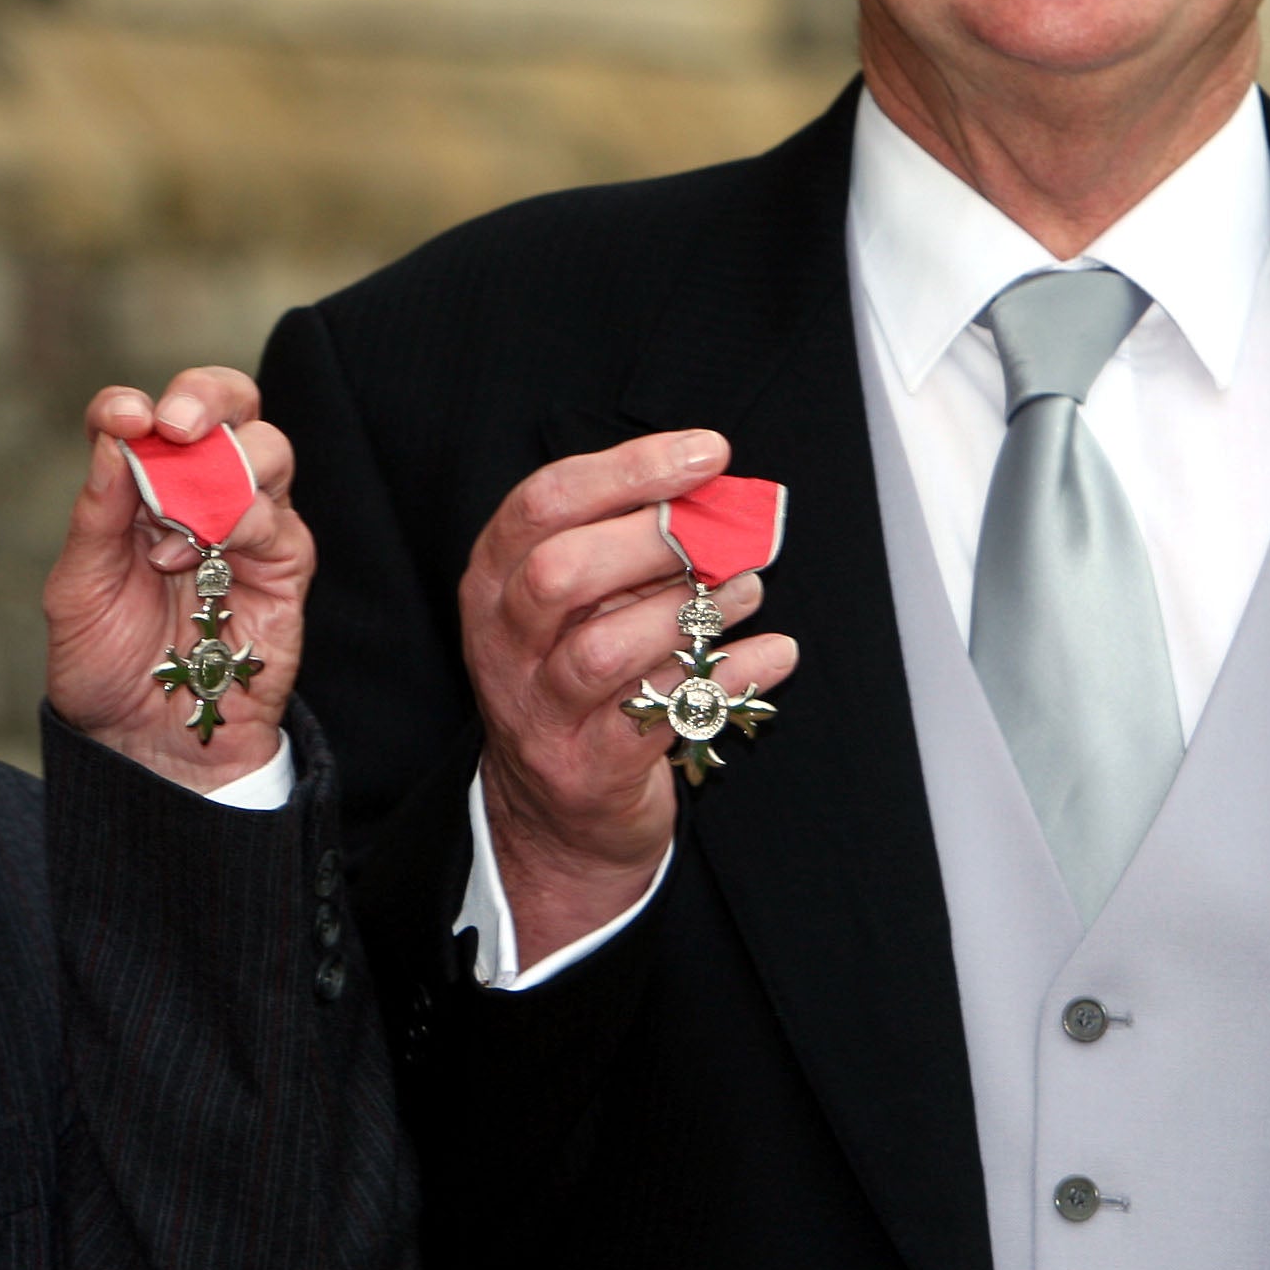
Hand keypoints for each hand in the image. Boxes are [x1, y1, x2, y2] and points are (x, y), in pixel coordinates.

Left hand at [44, 368, 307, 792]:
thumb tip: (115, 435)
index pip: (149, 414)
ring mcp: (250, 525)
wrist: (147, 742)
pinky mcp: (285, 566)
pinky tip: (199, 559)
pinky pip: (279, 517)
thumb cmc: (109, 664)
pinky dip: (239, 521)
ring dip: (218, 472)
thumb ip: (97, 511)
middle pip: (231, 402)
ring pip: (267, 447)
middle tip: (174, 425)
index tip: (121, 418)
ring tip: (175, 528)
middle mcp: (202, 492)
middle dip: (205, 396)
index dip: (133, 404)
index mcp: (144, 485)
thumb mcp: (77, 586)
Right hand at [462, 432, 796, 962]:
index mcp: (495, 581)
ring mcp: (538, 711)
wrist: (557, 816)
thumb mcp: (583, 606)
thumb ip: (630, 550)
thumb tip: (718, 497)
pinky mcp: (587, 768)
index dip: (629, 469)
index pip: (544, 503)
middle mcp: (503, 643)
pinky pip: (657, 716)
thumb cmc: (581, 684)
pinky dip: (726, 676)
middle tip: (720, 532)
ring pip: (604, 649)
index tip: (705, 454)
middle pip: (559, 573)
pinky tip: (773, 650)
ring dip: (690, 612)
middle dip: (652, 539)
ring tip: (748, 590)